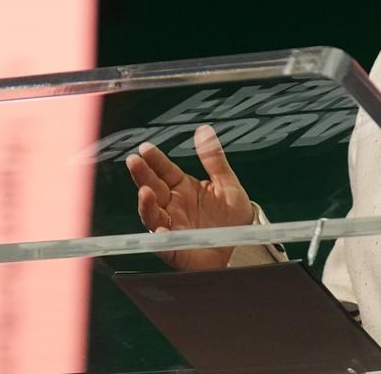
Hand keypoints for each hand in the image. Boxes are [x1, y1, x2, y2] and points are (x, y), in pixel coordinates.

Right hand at [125, 124, 253, 269]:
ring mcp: (173, 228)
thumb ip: (214, 159)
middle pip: (152, 189)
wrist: (245, 245)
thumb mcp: (228, 183)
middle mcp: (173, 207)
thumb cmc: (233, 217)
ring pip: (152, 216)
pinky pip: (165, 246)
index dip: (154, 159)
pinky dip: (161, 240)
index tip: (145, 148)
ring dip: (146, 205)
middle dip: (142, 175)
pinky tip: (161, 230)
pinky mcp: (177, 250)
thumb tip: (204, 131)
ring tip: (145, 193)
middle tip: (134, 161)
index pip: (164, 171)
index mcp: (183, 189)